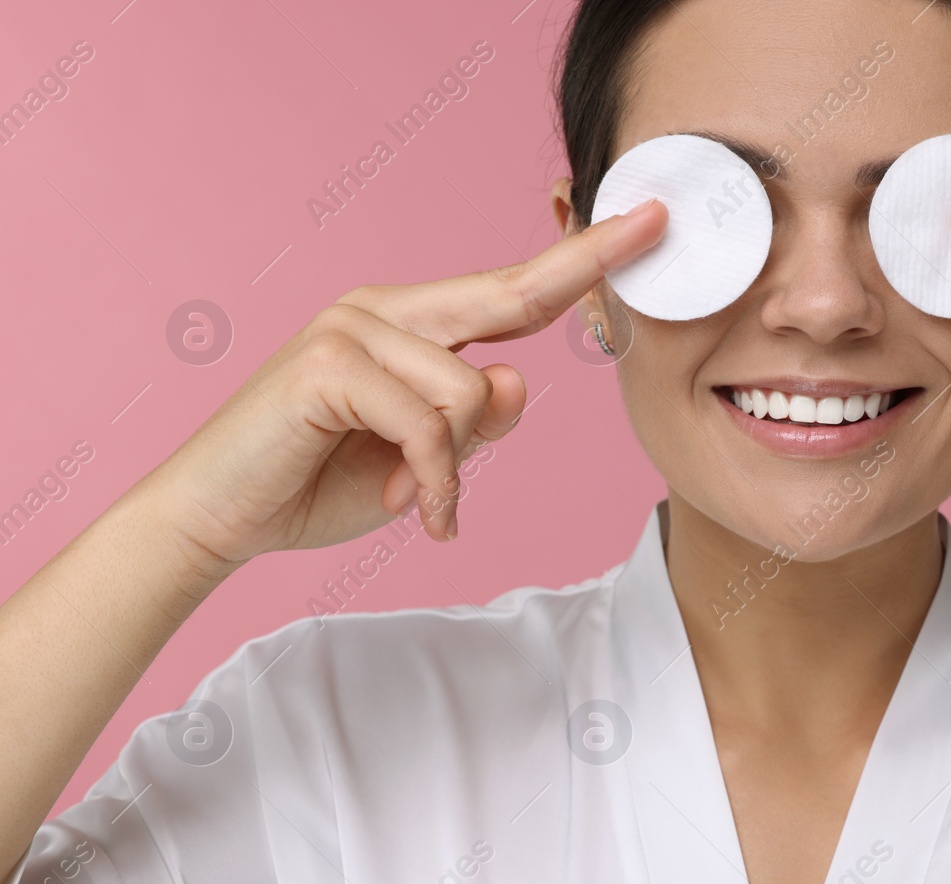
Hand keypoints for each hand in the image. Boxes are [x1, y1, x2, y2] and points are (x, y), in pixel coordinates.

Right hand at [141, 200, 666, 574]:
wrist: (220, 517)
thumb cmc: (320, 482)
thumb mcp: (425, 463)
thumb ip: (473, 424)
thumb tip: (518, 378)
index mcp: (411, 326)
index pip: (512, 291)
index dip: (583, 259)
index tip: (647, 224)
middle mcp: (383, 310)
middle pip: (509, 296)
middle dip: (587, 265)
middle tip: (654, 225)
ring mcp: (351, 328)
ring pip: (468, 392)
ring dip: (454, 468)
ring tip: (420, 499)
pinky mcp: (326, 363)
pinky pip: (425, 426)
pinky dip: (432, 483)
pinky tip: (417, 514)